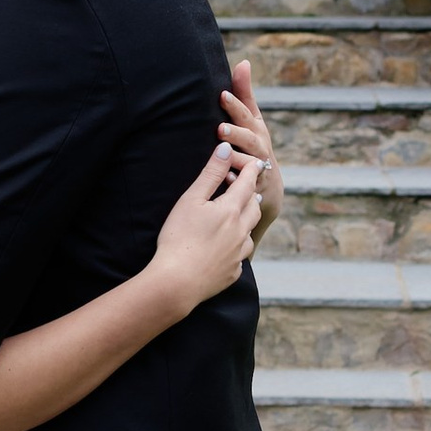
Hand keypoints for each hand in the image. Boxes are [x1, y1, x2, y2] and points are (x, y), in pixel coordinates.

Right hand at [148, 145, 270, 311]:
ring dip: (248, 219)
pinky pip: (241, 254)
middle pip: (254, 206)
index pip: (247, 183)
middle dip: (251, 194)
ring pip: (250, 230)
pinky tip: (228, 246)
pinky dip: (238, 244)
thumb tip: (226, 148)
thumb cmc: (178, 238)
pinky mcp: (233, 272)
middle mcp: (241, 231)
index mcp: (232, 210)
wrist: (177, 282)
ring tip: (240, 215)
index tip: (254, 162)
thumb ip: (211, 173)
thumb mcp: (191, 200)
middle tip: (244, 187)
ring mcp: (239, 253)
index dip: (250, 170)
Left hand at [218, 58, 282, 241]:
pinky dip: (236, 184)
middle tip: (220, 128)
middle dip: (236, 133)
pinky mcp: (253, 188)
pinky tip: (225, 180)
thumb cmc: (254, 143)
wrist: (268, 187)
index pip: (246, 115)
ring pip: (249, 163)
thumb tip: (243, 62)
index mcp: (256, 129)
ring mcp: (258, 168)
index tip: (222, 95)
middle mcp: (259, 147)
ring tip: (222, 152)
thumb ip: (244, 92)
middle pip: (249, 139)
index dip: (235, 106)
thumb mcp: (252, 119)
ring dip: (236, 158)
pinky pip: (245, 187)